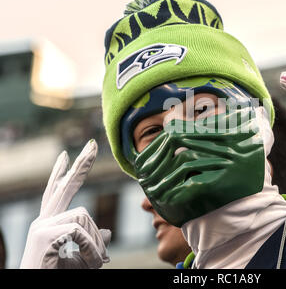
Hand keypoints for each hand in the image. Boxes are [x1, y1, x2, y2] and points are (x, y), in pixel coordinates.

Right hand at [20, 140, 110, 268]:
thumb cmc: (57, 277)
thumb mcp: (82, 259)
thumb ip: (93, 242)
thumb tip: (109, 231)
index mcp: (49, 223)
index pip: (55, 192)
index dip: (62, 173)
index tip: (66, 155)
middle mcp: (43, 221)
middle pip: (63, 187)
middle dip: (81, 165)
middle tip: (93, 144)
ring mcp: (42, 227)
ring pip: (84, 216)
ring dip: (97, 241)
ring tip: (98, 262)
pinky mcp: (44, 235)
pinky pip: (81, 231)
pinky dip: (92, 248)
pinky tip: (91, 262)